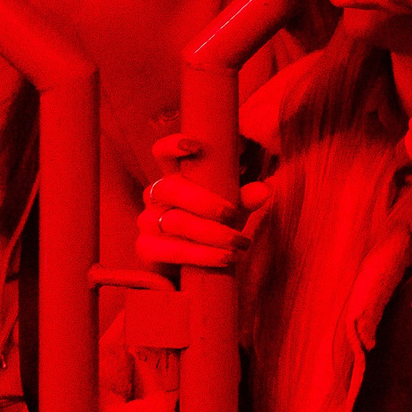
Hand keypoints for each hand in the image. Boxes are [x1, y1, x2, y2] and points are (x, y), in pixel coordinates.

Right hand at [135, 134, 271, 270]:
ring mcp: (147, 221)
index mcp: (175, 176)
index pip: (162, 152)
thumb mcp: (230, 210)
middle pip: (170, 189)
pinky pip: (171, 250)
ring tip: (239, 244)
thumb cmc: (212, 226)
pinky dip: (202, 255)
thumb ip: (245, 198)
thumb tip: (264, 190)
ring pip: (175, 221)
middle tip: (232, 215)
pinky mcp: (146, 248)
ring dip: (211, 234)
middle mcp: (156, 195)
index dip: (172, 145)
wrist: (192, 265)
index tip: (194, 145)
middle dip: (205, 202)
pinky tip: (224, 258)